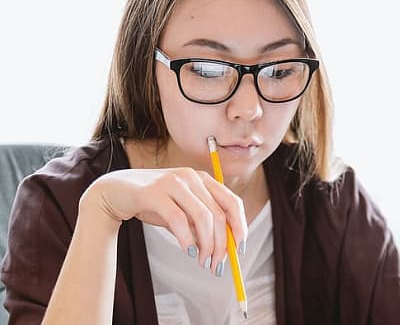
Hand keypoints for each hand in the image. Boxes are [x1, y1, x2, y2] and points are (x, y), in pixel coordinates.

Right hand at [84, 167, 247, 272]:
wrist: (116, 192)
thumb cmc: (153, 204)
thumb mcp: (182, 213)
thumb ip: (199, 225)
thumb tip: (222, 249)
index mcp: (203, 180)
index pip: (232, 203)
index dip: (240, 227)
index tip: (238, 250)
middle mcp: (192, 177)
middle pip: (219, 214)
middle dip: (221, 244)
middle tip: (217, 265)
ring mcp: (174, 182)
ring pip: (203, 217)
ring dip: (206, 245)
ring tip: (202, 261)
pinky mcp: (155, 192)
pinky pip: (178, 219)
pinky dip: (186, 239)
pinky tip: (188, 251)